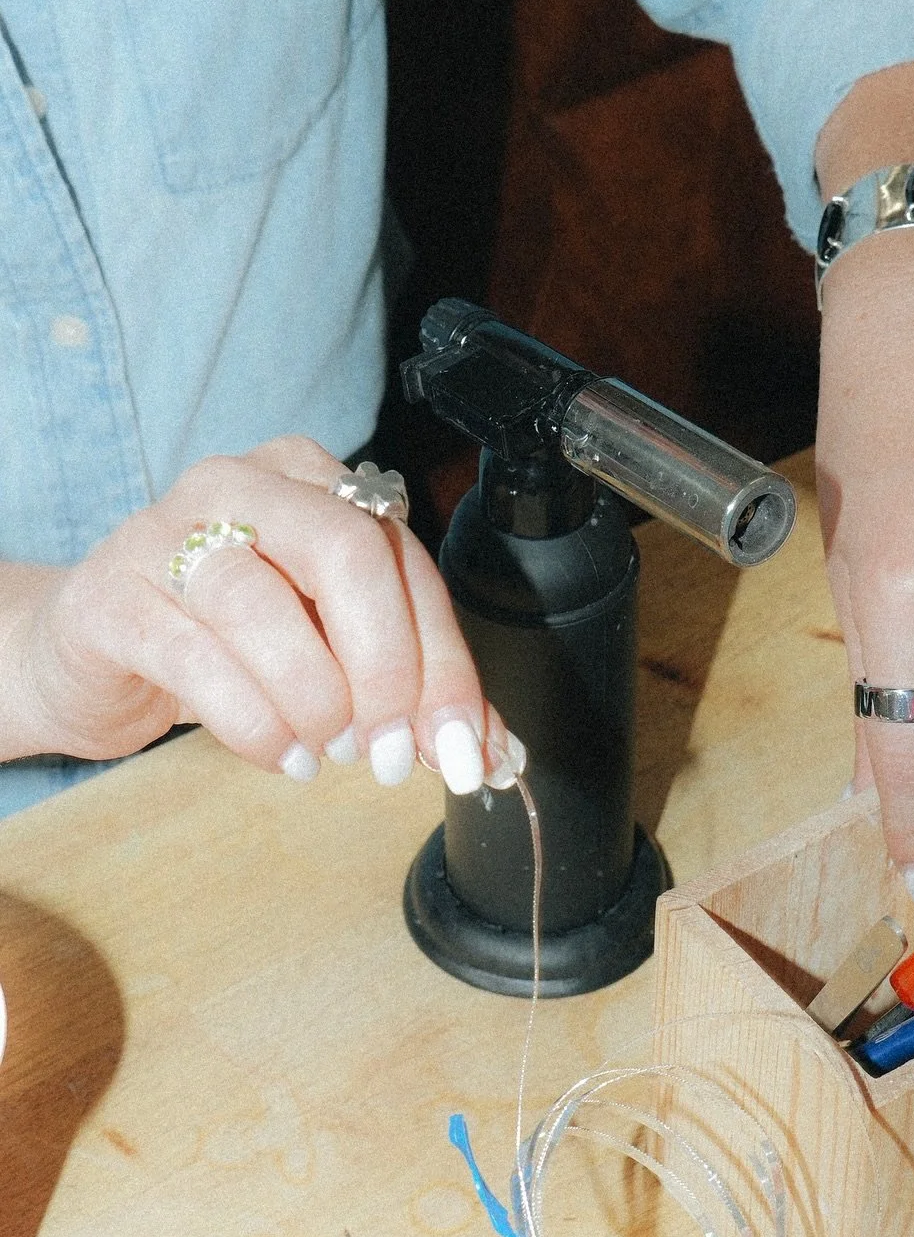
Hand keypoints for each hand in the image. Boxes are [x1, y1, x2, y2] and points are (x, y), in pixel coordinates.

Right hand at [0, 437, 518, 793]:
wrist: (95, 651)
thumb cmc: (231, 639)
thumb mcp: (332, 648)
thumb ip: (416, 690)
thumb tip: (494, 752)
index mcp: (316, 481)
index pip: (406, 561)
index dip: (446, 661)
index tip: (464, 745)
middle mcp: (244, 486)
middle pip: (347, 555)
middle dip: (387, 667)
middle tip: (393, 750)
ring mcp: (166, 531)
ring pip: (264, 606)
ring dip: (316, 698)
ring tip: (329, 751)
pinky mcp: (111, 596)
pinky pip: (196, 658)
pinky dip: (255, 722)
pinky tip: (282, 755)